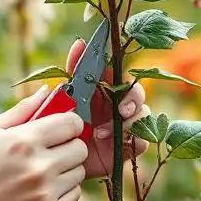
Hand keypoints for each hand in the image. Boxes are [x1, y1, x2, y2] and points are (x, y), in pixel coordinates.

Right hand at [0, 87, 87, 200]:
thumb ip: (22, 109)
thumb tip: (49, 91)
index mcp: (23, 141)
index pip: (71, 124)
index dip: (71, 122)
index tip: (65, 127)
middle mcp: (38, 167)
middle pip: (80, 148)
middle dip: (69, 145)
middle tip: (53, 149)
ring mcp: (44, 193)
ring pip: (79, 172)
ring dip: (66, 168)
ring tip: (44, 170)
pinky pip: (75, 194)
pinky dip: (64, 189)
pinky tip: (43, 188)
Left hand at [65, 38, 150, 177]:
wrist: (55, 157)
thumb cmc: (59, 123)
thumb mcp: (63, 96)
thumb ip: (74, 70)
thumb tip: (80, 43)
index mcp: (103, 90)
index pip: (120, 75)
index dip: (121, 75)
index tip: (113, 79)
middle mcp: (116, 106)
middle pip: (138, 94)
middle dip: (133, 99)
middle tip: (121, 109)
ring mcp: (123, 127)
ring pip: (144, 117)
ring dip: (129, 123)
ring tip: (101, 133)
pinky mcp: (126, 148)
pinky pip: (142, 141)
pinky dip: (132, 141)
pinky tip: (113, 145)